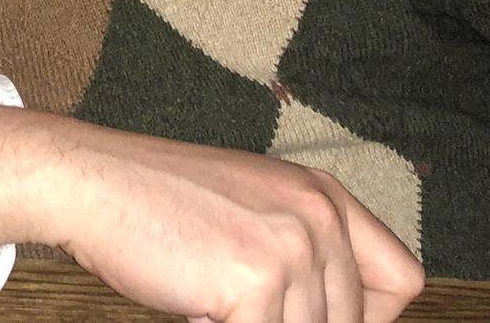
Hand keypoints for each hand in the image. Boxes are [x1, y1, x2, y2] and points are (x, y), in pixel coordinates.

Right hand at [0, 106, 424, 322]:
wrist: (89, 181)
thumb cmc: (156, 201)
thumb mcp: (251, 208)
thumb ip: (303, 250)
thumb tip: (330, 314)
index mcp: (324, 196)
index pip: (401, 282)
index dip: (362, 316)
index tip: (312, 315)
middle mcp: (320, 216)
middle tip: (232, 302)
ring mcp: (292, 247)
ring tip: (210, 299)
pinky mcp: (257, 281)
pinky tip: (195, 307)